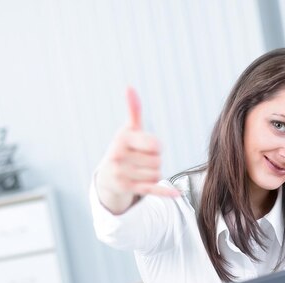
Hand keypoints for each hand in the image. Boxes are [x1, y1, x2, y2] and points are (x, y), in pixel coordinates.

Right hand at [95, 87, 178, 212]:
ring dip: (153, 174)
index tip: (148, 147)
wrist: (107, 176)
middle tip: (141, 161)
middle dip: (154, 161)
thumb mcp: (128, 130)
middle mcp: (119, 156)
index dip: (156, 146)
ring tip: (140, 171)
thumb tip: (129, 87)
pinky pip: (152, 189)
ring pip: (156, 175)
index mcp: (122, 139)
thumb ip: (134, 110)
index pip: (155, 145)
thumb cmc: (124, 148)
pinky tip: (177, 193)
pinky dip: (164, 192)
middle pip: (157, 161)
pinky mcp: (127, 188)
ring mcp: (122, 174)